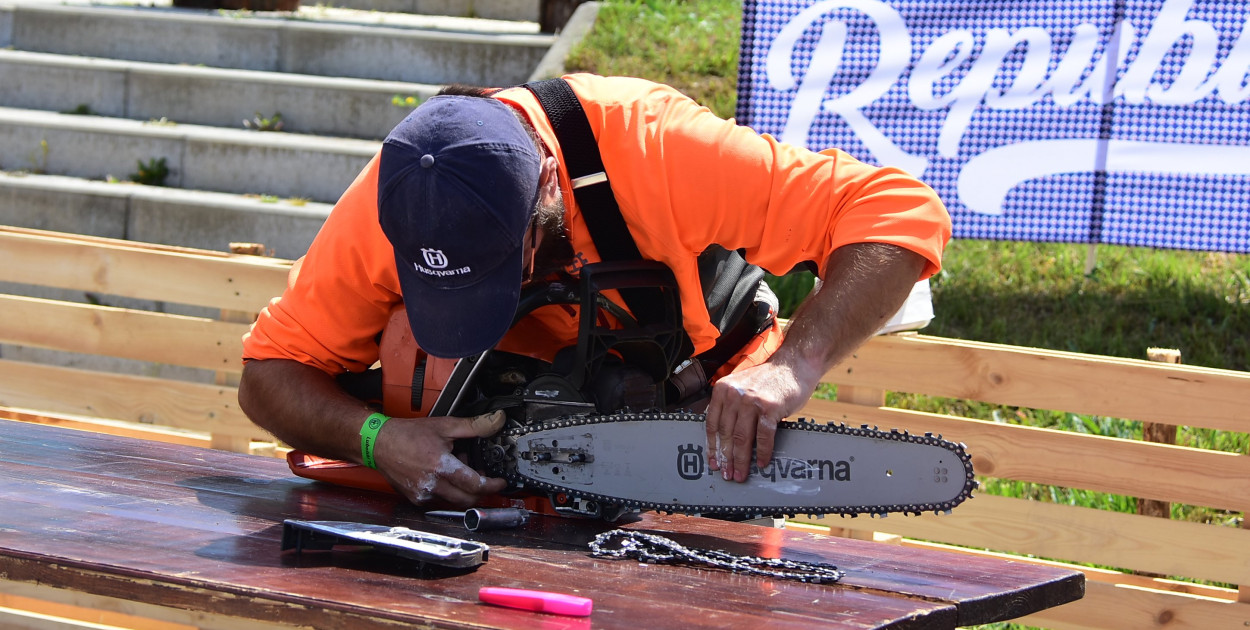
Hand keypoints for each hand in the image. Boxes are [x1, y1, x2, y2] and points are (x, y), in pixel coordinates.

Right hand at [371, 410, 508, 506]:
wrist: (379, 443)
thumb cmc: (408, 435)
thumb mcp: (445, 426)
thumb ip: (475, 426)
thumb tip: (497, 420)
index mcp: (441, 467)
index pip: (475, 485)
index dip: (492, 485)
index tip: (500, 482)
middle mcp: (432, 485)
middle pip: (467, 499)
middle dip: (480, 490)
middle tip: (481, 475)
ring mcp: (422, 494)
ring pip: (454, 501)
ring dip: (463, 489)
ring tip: (457, 469)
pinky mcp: (416, 499)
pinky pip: (440, 501)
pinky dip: (448, 491)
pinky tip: (443, 475)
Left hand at [704, 361, 808, 482]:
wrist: (794, 365)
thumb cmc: (768, 380)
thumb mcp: (740, 387)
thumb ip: (729, 406)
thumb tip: (722, 439)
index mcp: (723, 389)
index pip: (712, 423)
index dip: (712, 446)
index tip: (713, 462)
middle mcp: (734, 394)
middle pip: (726, 433)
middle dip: (726, 458)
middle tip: (728, 473)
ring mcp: (752, 400)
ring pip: (742, 437)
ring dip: (741, 460)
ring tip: (741, 474)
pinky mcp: (770, 407)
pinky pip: (764, 435)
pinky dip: (763, 452)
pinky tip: (763, 462)